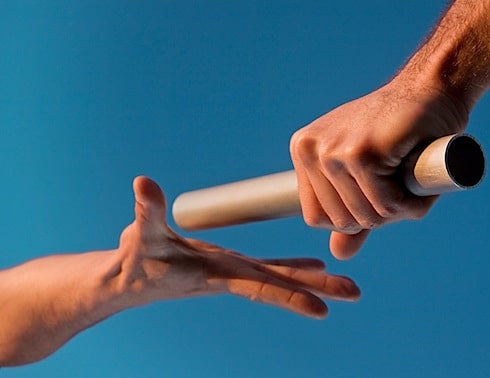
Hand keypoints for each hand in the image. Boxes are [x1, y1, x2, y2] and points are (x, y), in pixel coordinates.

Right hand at [116, 176, 359, 318]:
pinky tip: (314, 265)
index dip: (290, 296)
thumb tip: (143, 182)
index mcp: (216, 272)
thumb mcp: (141, 234)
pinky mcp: (231, 265)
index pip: (260, 287)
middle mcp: (232, 274)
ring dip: (313, 279)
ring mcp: (234, 270)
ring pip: (279, 276)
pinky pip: (269, 267)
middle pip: (280, 284)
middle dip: (318, 289)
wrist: (129, 281)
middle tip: (355, 293)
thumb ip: (146, 210)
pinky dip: (293, 266)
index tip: (323, 309)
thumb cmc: (134, 261)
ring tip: (344, 284)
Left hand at [290, 78, 468, 258]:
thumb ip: (351, 212)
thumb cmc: (400, 134)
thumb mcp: (368, 175)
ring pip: (364, 217)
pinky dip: (410, 203)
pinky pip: (385, 206)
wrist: (433, 91)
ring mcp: (334, 150)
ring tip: (408, 176)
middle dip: (377, 215)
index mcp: (304, 151)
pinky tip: (417, 176)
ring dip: (397, 209)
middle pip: (340, 221)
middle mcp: (310, 149)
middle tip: (398, 181)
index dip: (352, 217)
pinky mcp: (362, 153)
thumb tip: (338, 254)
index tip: (376, 191)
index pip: (315, 217)